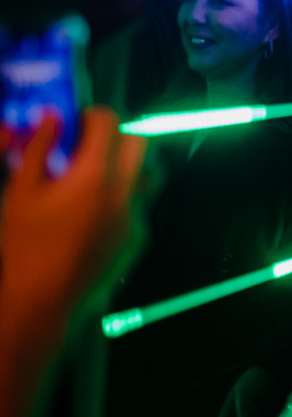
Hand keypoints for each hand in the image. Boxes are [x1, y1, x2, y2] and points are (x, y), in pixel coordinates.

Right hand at [0, 107, 146, 308]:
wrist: (42, 300)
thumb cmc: (25, 247)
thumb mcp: (21, 191)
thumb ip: (38, 148)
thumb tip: (51, 119)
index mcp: (95, 176)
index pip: (109, 123)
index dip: (92, 116)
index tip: (77, 123)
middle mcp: (124, 193)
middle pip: (138, 142)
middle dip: (116, 137)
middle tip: (87, 147)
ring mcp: (136, 216)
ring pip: (145, 174)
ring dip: (125, 167)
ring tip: (92, 180)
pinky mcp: (139, 237)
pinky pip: (139, 205)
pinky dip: (122, 198)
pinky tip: (93, 212)